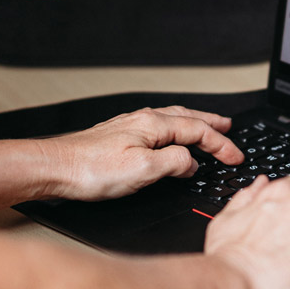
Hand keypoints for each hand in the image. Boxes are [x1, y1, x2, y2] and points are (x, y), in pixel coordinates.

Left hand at [44, 106, 243, 200]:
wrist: (54, 168)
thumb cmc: (90, 170)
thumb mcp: (143, 170)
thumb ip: (174, 163)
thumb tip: (191, 162)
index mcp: (154, 125)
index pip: (198, 131)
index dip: (221, 144)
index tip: (236, 157)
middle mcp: (143, 120)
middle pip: (188, 118)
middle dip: (212, 124)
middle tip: (229, 128)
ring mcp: (130, 126)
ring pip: (172, 120)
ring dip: (194, 123)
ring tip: (207, 126)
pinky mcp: (119, 135)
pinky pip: (158, 126)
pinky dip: (175, 129)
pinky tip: (169, 137)